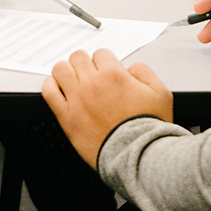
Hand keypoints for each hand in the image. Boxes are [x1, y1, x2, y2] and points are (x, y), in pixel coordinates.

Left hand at [43, 49, 173, 168]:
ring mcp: (77, 99)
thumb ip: (144, 71)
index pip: (101, 53)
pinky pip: (49, 92)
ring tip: (73, 80)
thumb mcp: (161, 93)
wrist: (138, 157)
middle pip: (78, 57)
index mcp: (113, 75)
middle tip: (91, 75)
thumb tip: (129, 68)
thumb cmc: (149, 129)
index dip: (106, 62)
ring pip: (60, 69)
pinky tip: (58, 88)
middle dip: (86, 63)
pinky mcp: (67, 117)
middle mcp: (92, 83)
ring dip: (67, 71)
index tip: (107, 71)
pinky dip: (51, 86)